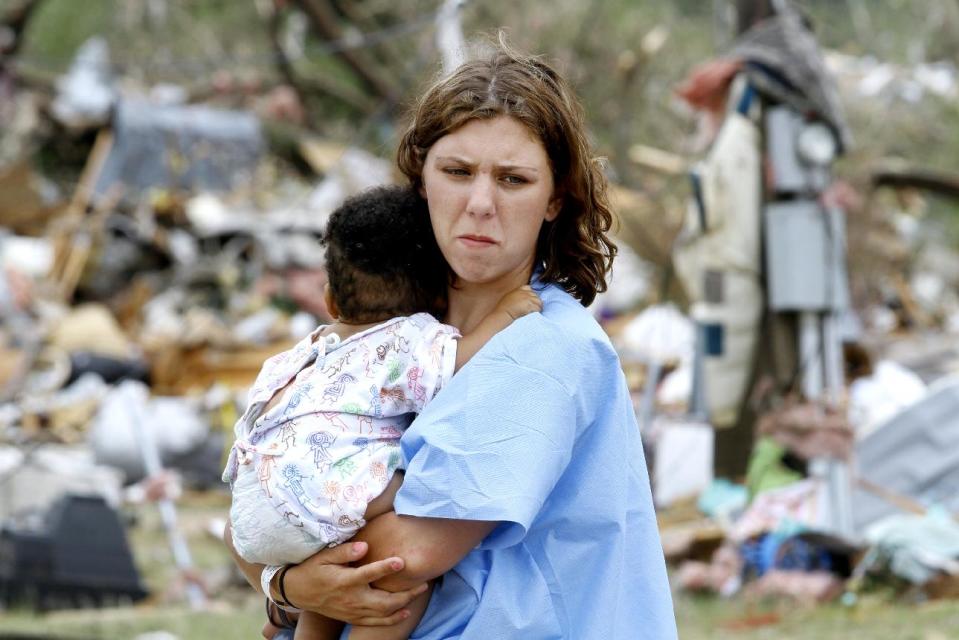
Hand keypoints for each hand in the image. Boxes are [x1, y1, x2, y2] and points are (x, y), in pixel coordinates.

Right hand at [282, 541, 428, 625]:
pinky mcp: (352, 617)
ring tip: (419, 593)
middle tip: (423, 583)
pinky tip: (404, 613)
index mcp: (344, 581)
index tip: (401, 561)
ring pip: (382, 614)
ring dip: (403, 605)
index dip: (385, 568)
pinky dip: (391, 620)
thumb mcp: (324, 556)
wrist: (297, 592)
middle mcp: (351, 599)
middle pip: (383, 601)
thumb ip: (345, 552)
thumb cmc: (312, 569)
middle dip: (406, 594)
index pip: (368, 574)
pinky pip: (375, 623)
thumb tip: (364, 546)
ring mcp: (352, 611)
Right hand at [495, 285, 541, 320]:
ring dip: (537, 307)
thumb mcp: (508, 298)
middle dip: (535, 302)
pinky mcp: (530, 305)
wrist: (503, 314)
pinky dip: (537, 312)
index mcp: (518, 290)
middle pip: (535, 295)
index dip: (530, 294)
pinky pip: (538, 308)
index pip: (528, 288)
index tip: (529, 301)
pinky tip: (533, 315)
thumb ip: (515, 296)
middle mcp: (524, 293)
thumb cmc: (503, 309)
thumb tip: (520, 301)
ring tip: (534, 312)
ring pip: (539, 302)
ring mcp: (528, 298)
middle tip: (532, 309)